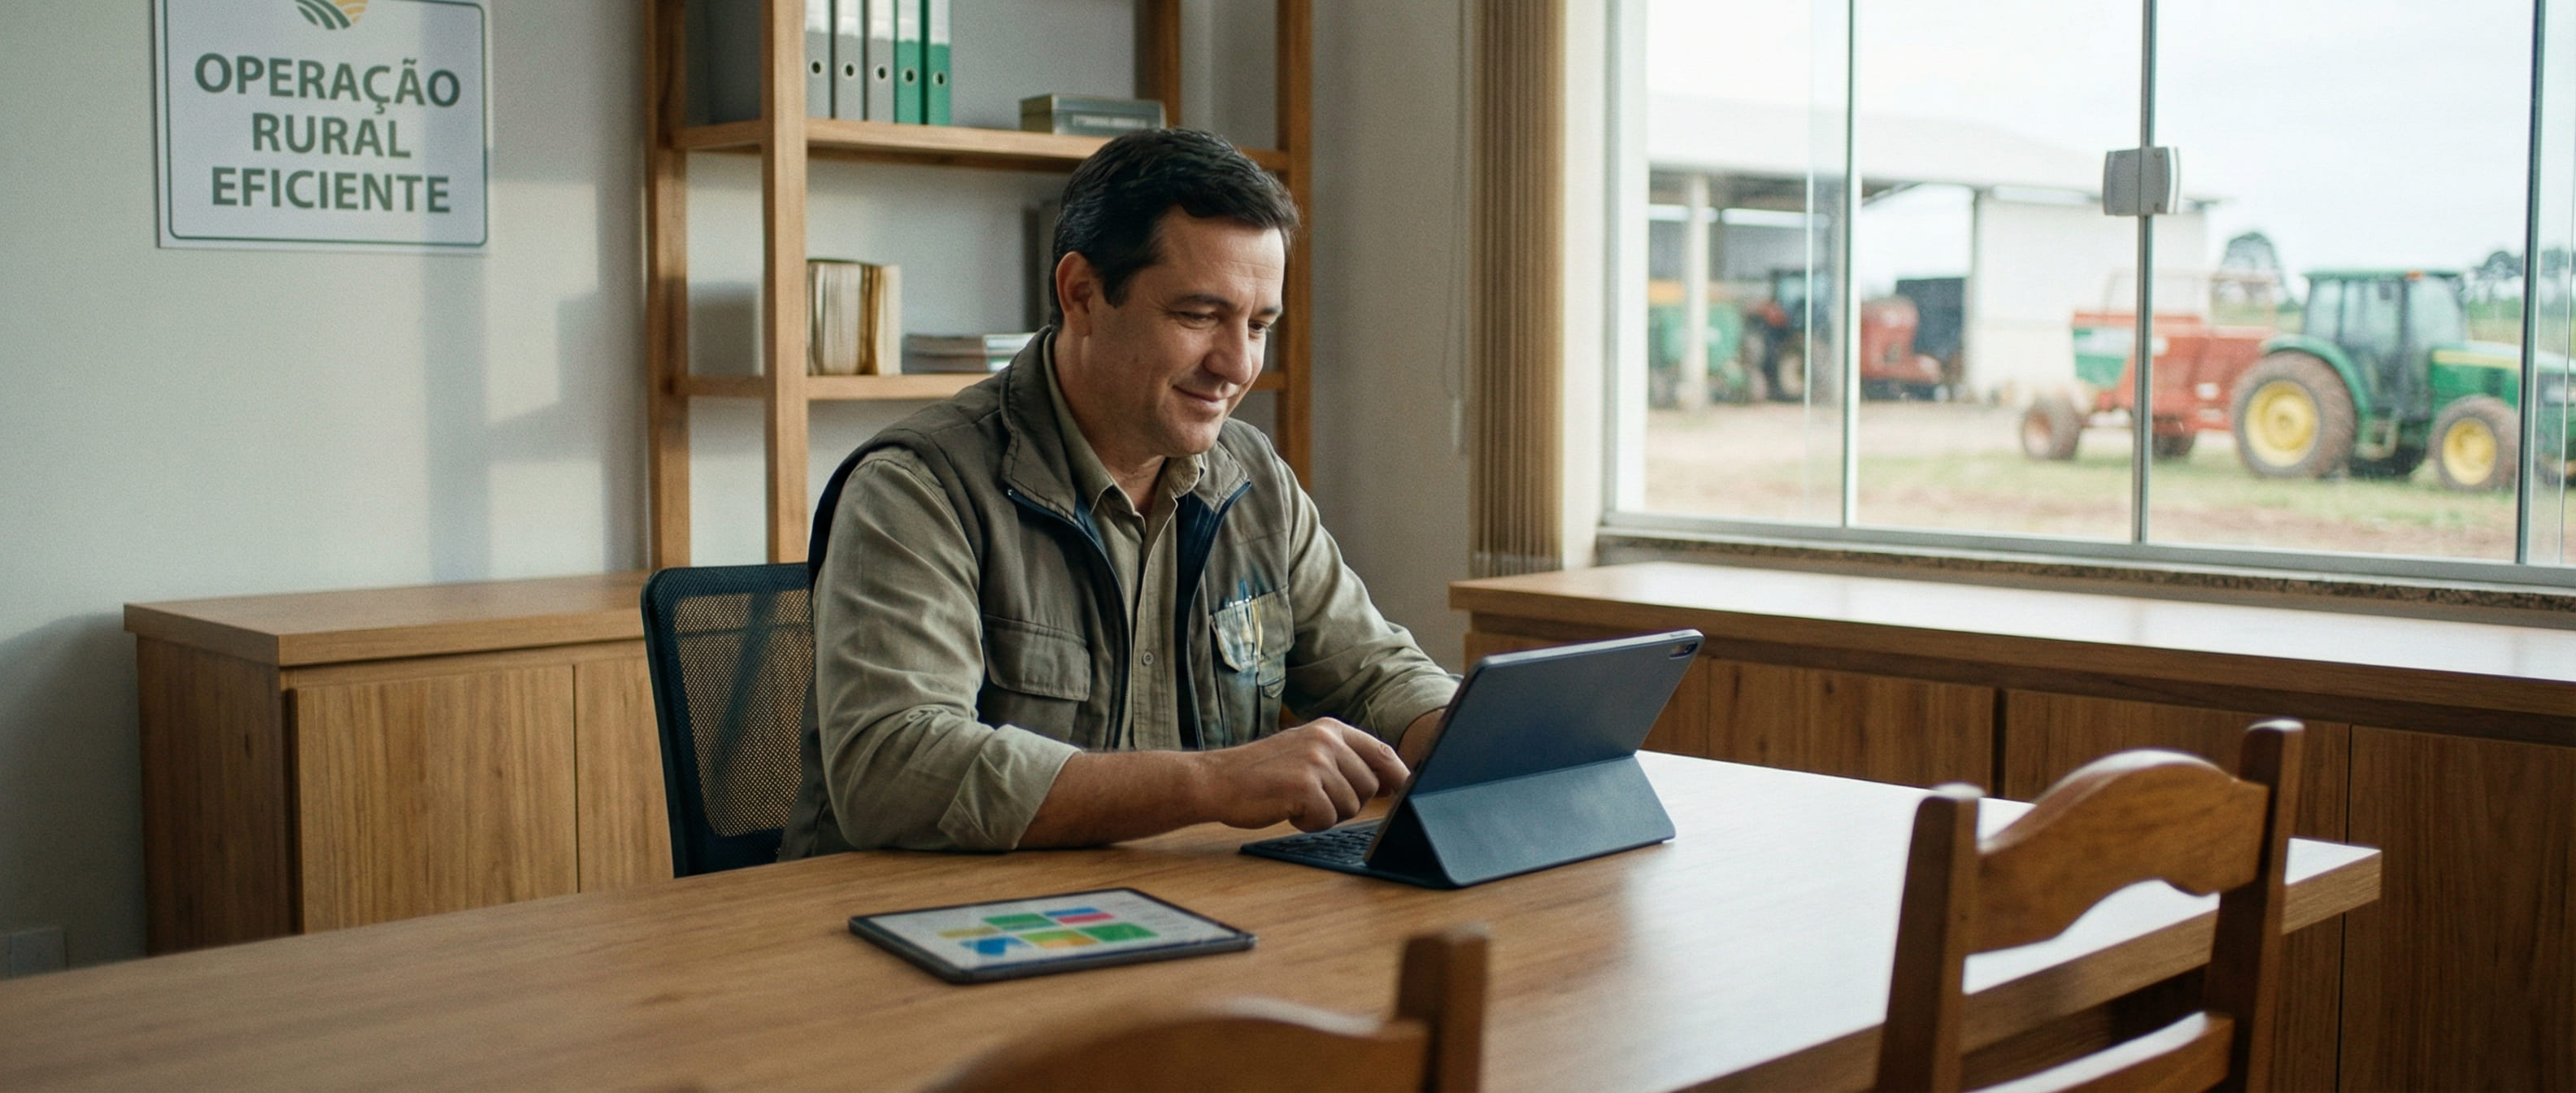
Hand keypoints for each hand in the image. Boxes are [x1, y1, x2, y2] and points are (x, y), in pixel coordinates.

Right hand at [1196, 719, 1410, 831]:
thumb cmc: (1262, 773)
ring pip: (1351, 807)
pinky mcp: (1304, 786)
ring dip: (1326, 814)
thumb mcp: (1306, 752)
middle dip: (1347, 802)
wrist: (1217, 780)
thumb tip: (1389, 783)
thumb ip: (1343, 761)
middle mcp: (1327, 740)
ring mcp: (1316, 762)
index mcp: (1330, 729)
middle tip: (1313, 797)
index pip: (1382, 752)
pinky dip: (1309, 823)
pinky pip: (1326, 819)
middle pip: (1370, 787)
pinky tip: (1287, 809)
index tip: (1404, 793)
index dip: (1399, 776)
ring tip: (1296, 800)